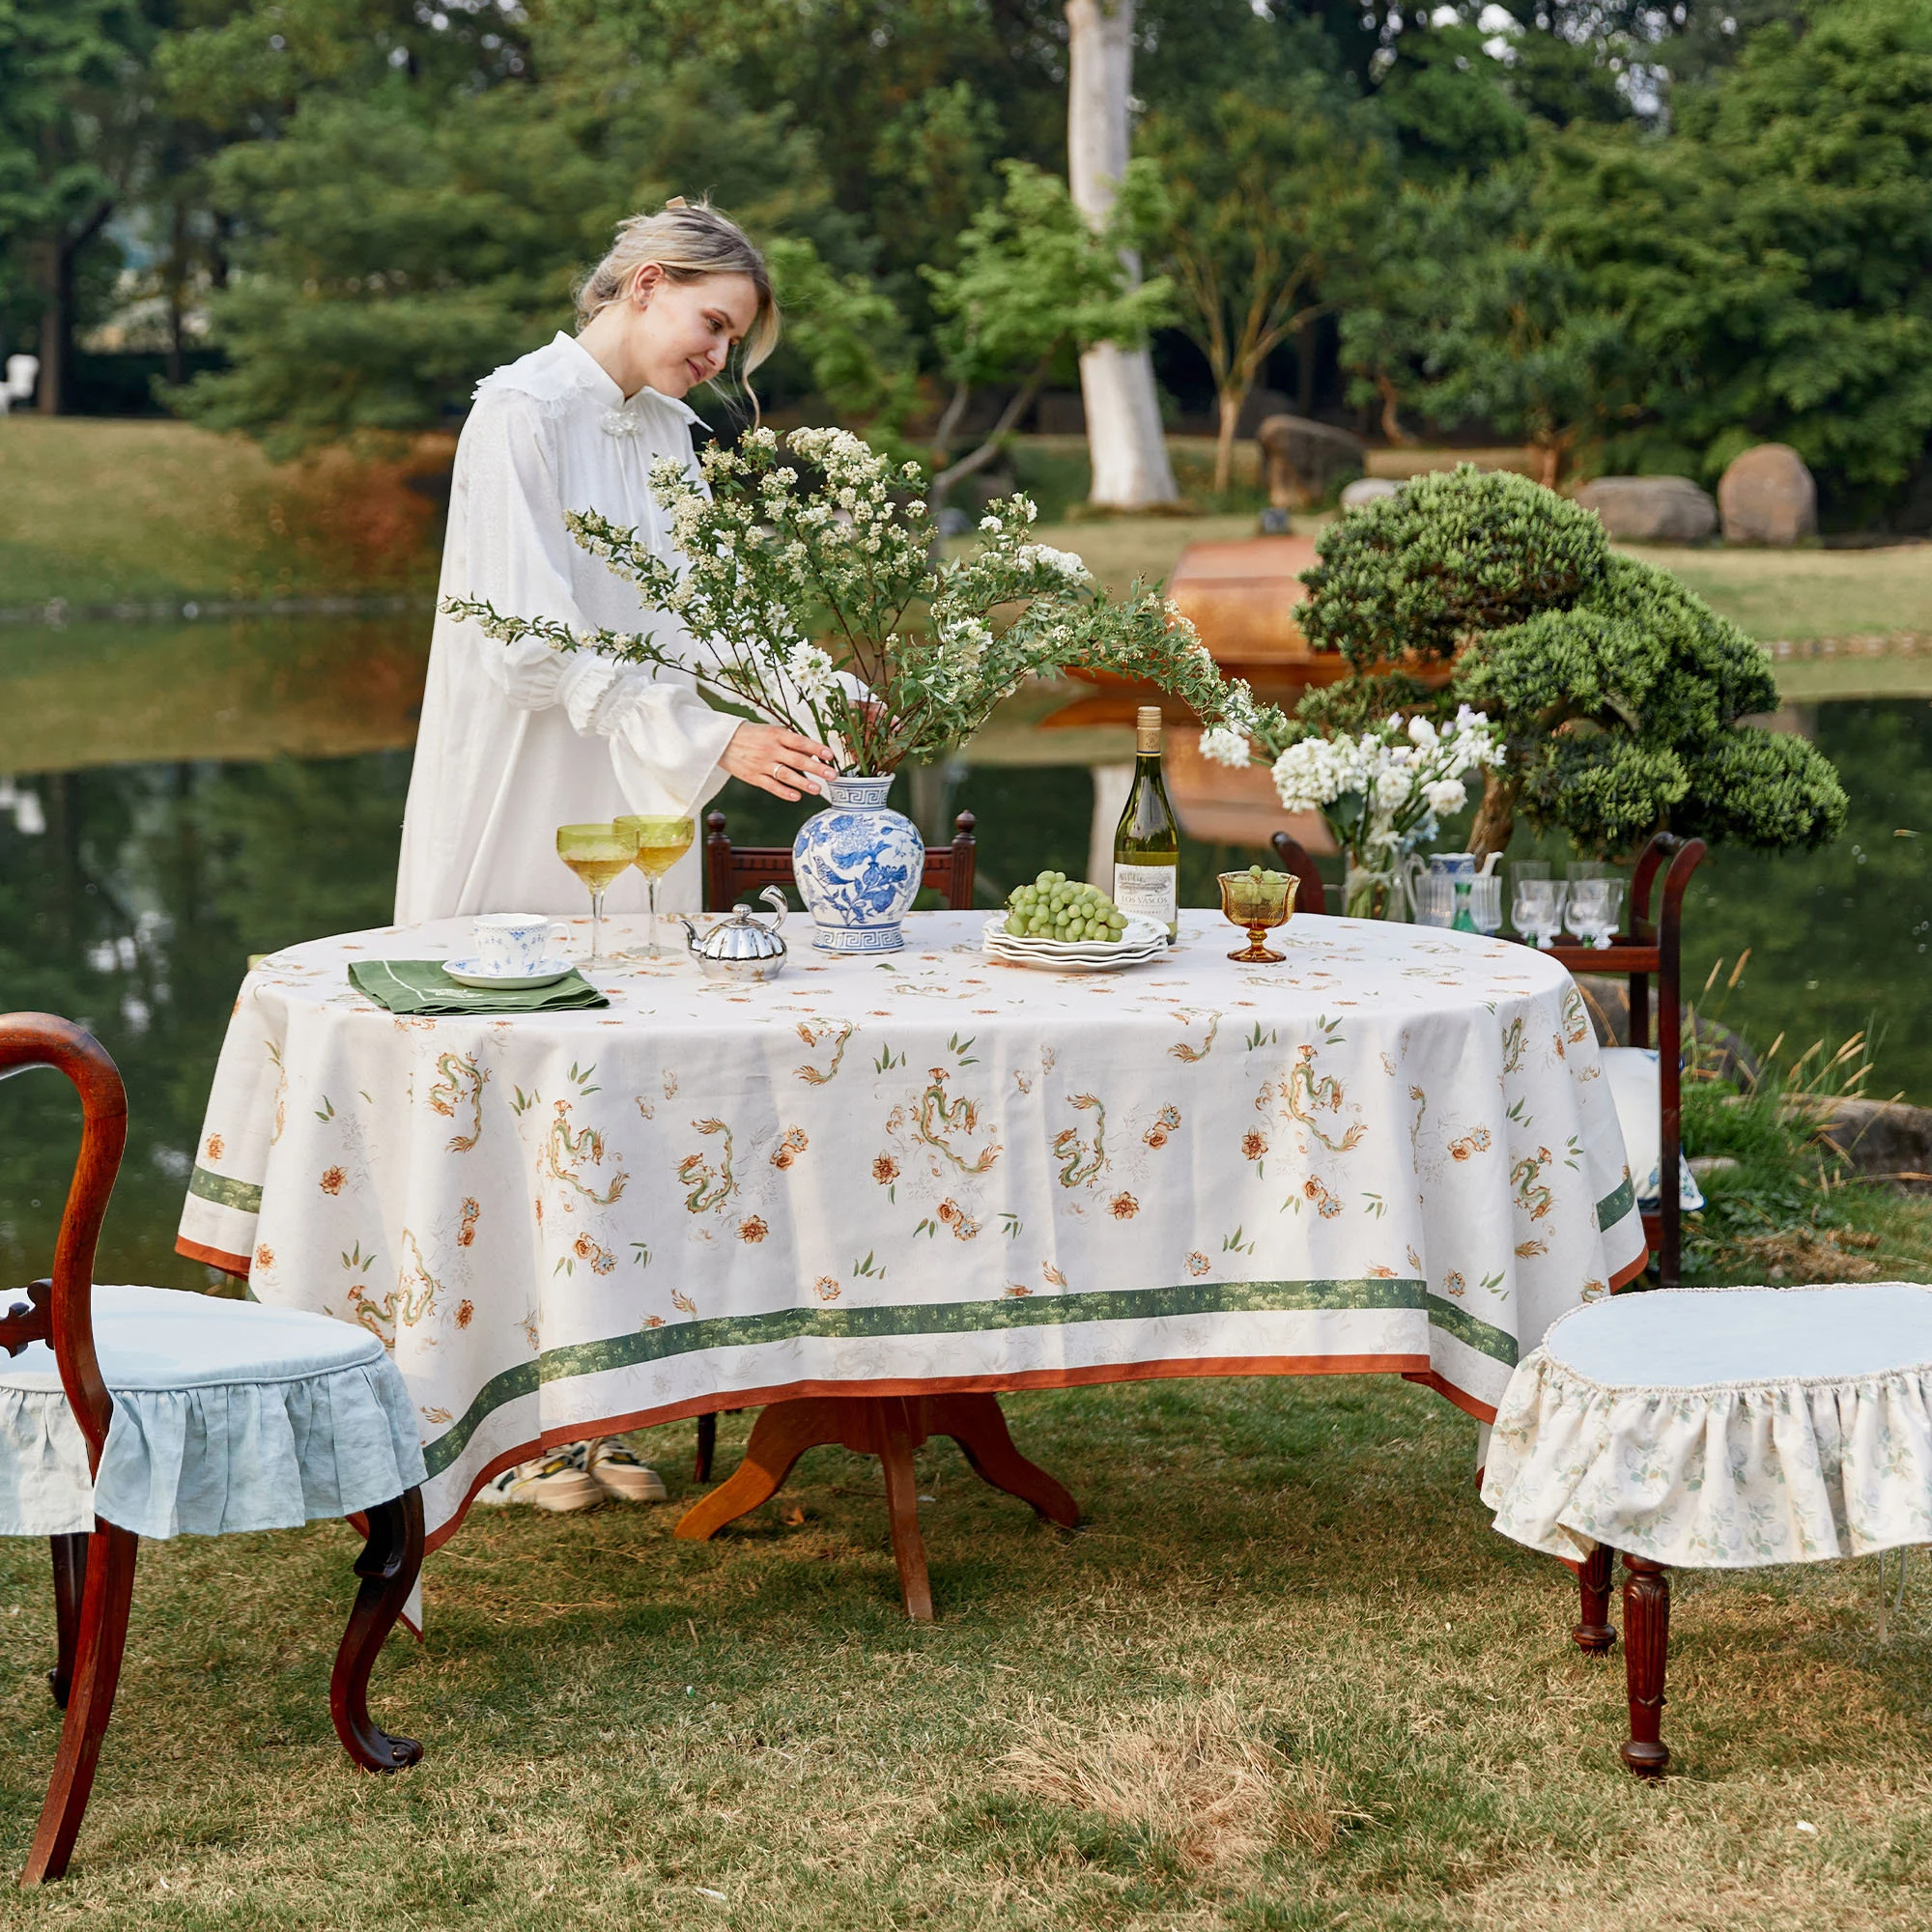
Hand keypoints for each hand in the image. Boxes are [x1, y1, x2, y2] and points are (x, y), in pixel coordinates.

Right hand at [721, 722, 838, 802]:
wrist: (722, 741)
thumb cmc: (752, 735)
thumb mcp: (772, 732)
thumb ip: (792, 742)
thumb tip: (813, 752)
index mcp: (776, 735)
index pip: (800, 742)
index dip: (816, 748)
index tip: (830, 755)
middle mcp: (770, 749)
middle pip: (797, 760)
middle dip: (817, 768)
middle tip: (833, 775)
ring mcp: (761, 764)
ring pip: (786, 775)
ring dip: (803, 783)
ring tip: (818, 789)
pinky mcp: (753, 777)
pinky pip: (771, 786)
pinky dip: (784, 792)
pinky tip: (797, 796)